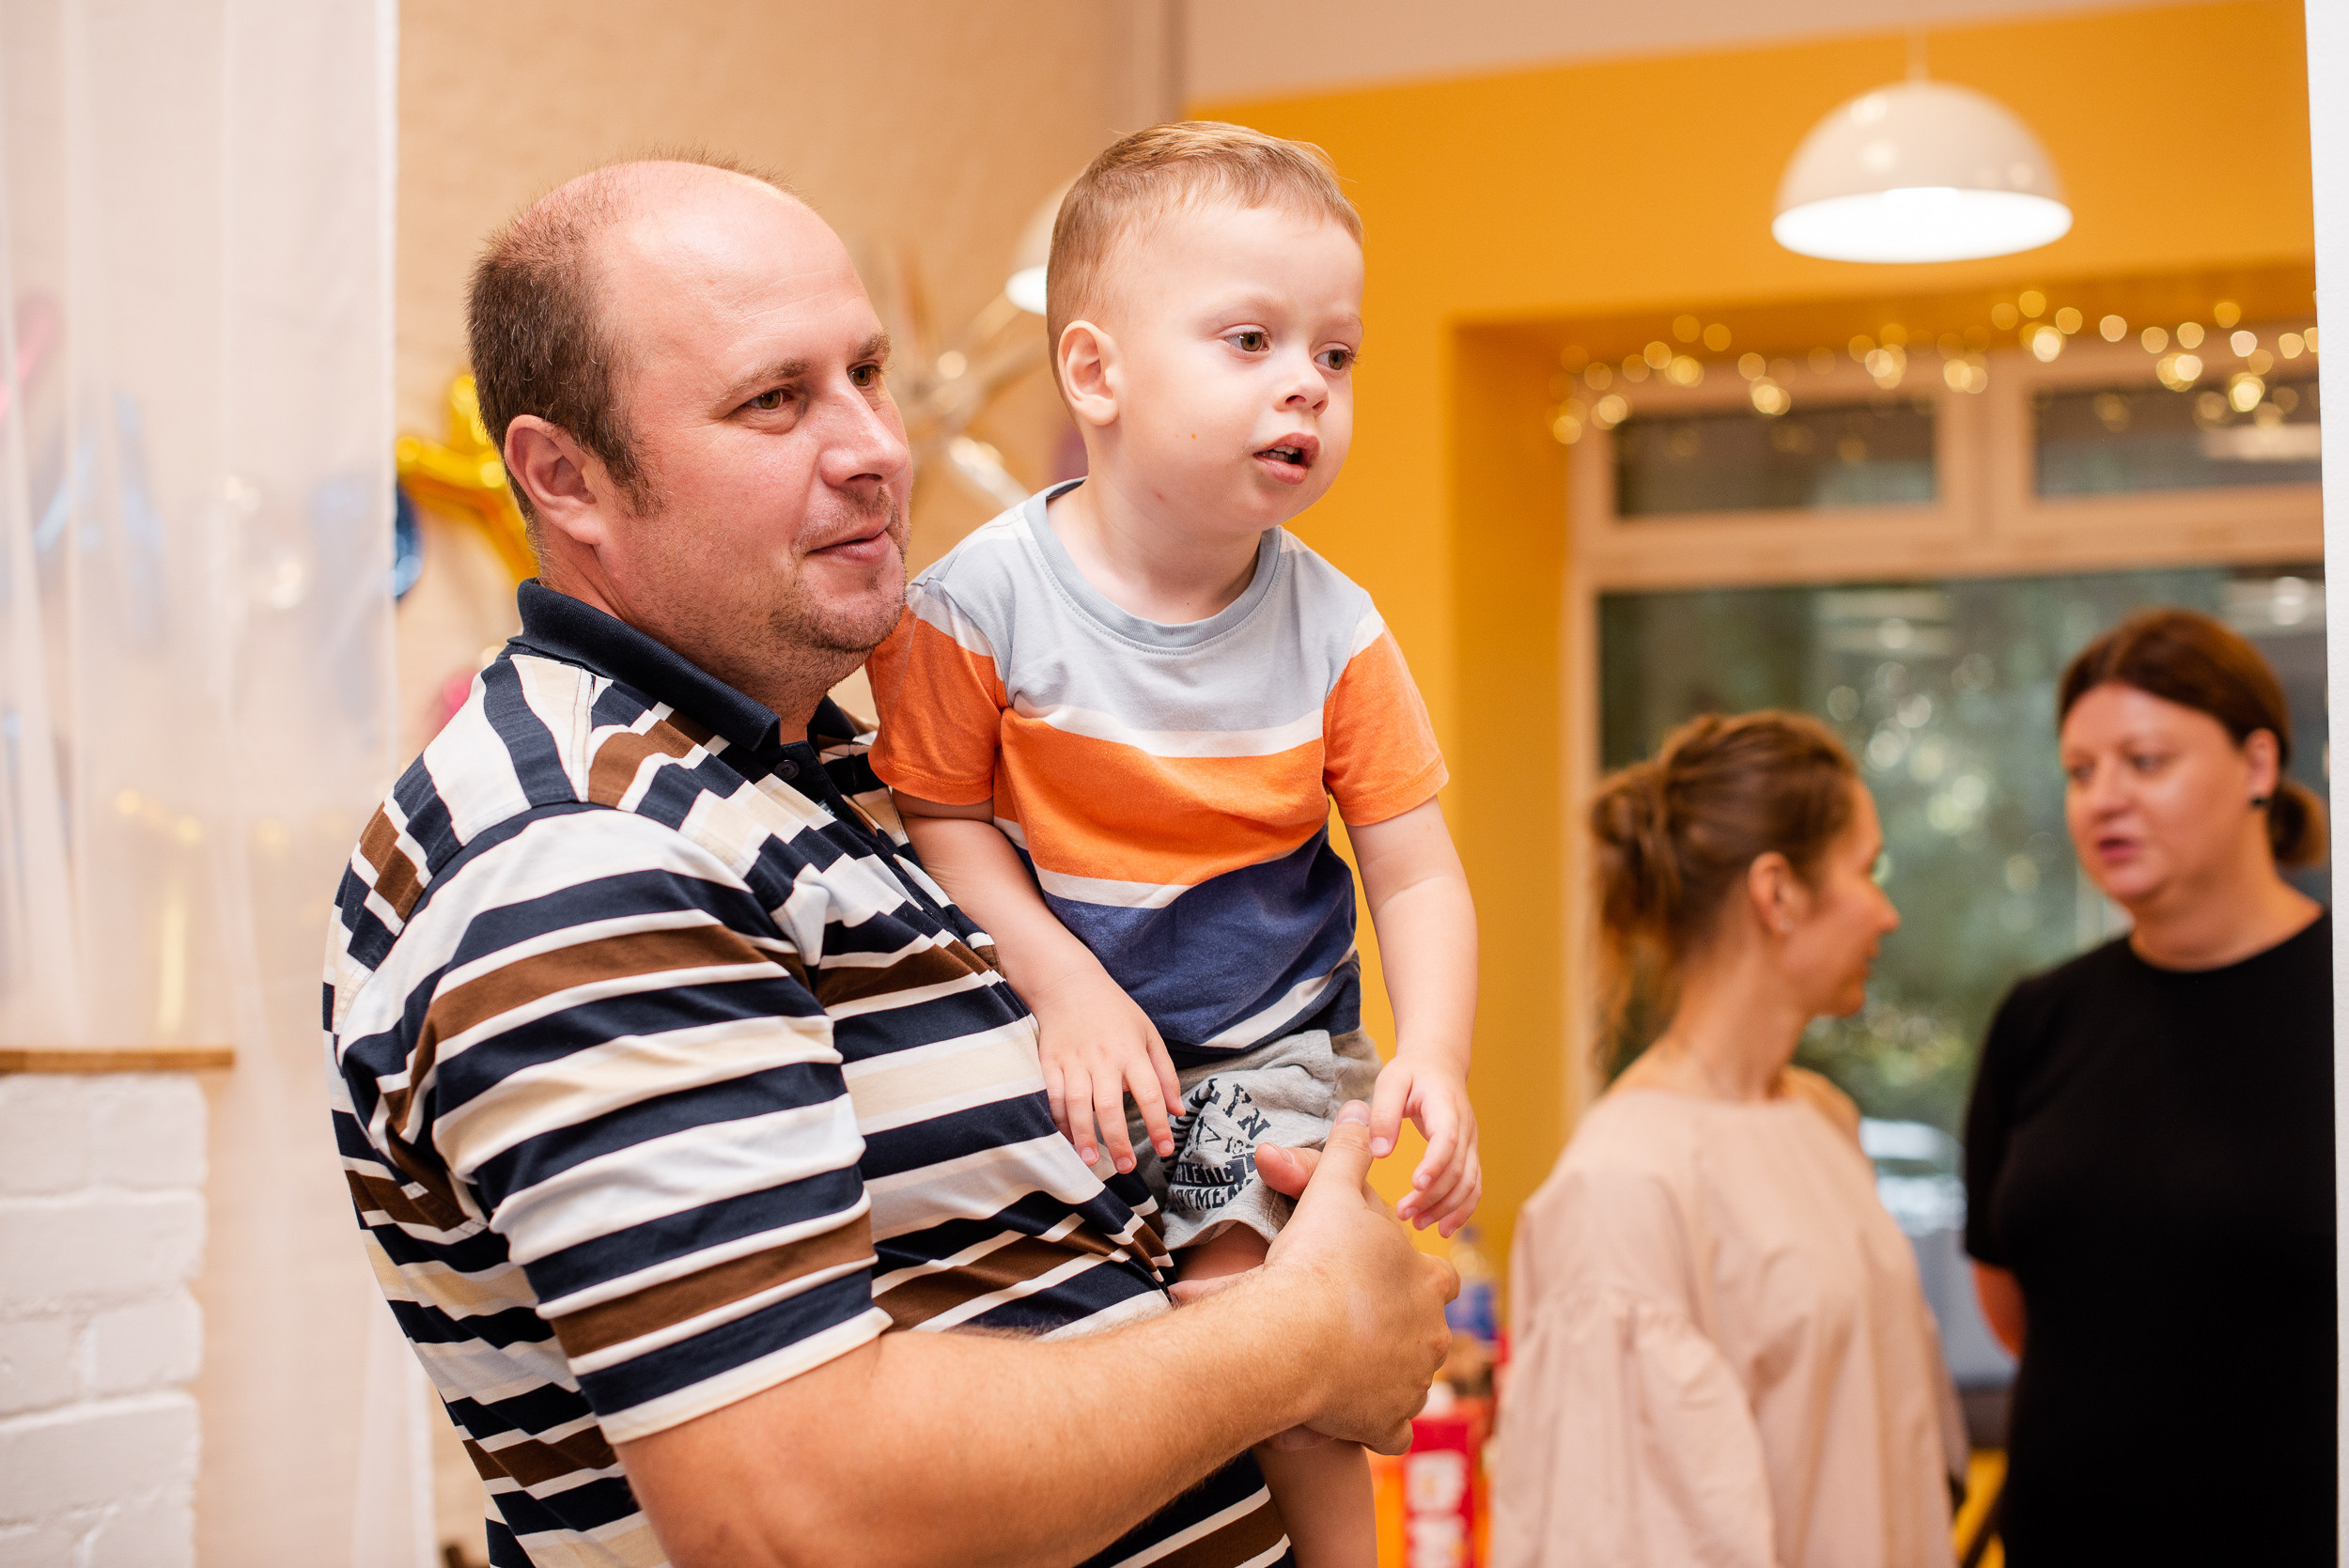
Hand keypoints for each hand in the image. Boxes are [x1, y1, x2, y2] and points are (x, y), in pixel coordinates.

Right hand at [1029, 964, 1181, 1172]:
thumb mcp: (1148, 1034)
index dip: (1158, 1124)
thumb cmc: (1114, 1011)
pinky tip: (1067, 1138)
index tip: (1165, 1150)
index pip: (1150, 1093)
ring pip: (1077, 1104)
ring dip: (1084, 1135)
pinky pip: (1052, 1096)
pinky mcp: (1049, 1061)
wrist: (1069, 984)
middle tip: (1125, 1167)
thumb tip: (1177, 1110)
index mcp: (1132, 1051)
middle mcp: (1103, 1058)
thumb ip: (1165, 1073)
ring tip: (1090, 1160)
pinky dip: (1058, 1119)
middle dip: (1118, 1140)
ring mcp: (1073, 1060)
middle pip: (1110, 1105)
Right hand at [1256, 1103, 1455, 1454]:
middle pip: (1428, 1334)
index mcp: (1428, 1280)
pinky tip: (1346, 1415)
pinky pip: (1390, 1431)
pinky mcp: (1390, 1425)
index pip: (1436, 1278)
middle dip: (1400, 1332)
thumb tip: (1357, 1107)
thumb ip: (1347, 1150)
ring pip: (1411, 1382)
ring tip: (1340, 1367)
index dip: (1406, 1276)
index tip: (1374, 1280)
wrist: (1296, 1336)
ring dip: (1382, 1376)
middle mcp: (1433, 1334)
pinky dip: (1372, 1425)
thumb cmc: (1317, 1261)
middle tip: (1355, 1326)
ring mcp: (1415, 1383)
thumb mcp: (1330, 1190)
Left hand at [1369, 1054, 1480, 1235]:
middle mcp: (1466, 1128)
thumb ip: (1383, 1114)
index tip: (1415, 1185)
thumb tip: (1380, 1153)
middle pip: (1458, 1169)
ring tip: (1419, 1224)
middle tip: (1403, 1213)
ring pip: (1470, 1184)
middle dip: (1433, 1196)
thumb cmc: (1410, 1073)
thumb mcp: (1390, 1081)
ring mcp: (1471, 1144)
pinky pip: (1473, 1187)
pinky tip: (1442, 1228)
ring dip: (1447, 1209)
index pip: (1447, 1139)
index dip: (1435, 1164)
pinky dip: (1462, 1210)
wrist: (1438, 1065)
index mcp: (1446, 1107)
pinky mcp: (1469, 1156)